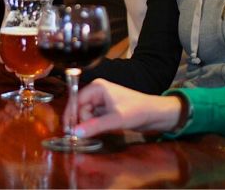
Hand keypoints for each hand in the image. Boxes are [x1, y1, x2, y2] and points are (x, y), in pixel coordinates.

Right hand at [68, 79, 182, 138]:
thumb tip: (75, 133)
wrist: (155, 114)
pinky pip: (93, 119)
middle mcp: (97, 92)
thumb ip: (95, 126)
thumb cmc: (137, 111)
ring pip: (85, 116)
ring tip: (94, 135)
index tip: (69, 132)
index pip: (76, 100)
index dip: (71, 116)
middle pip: (79, 109)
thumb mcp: (116, 119)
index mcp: (97, 87)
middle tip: (83, 137)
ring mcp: (101, 102)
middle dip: (80, 122)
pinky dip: (93, 127)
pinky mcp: (105, 111)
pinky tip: (98, 133)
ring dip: (87, 126)